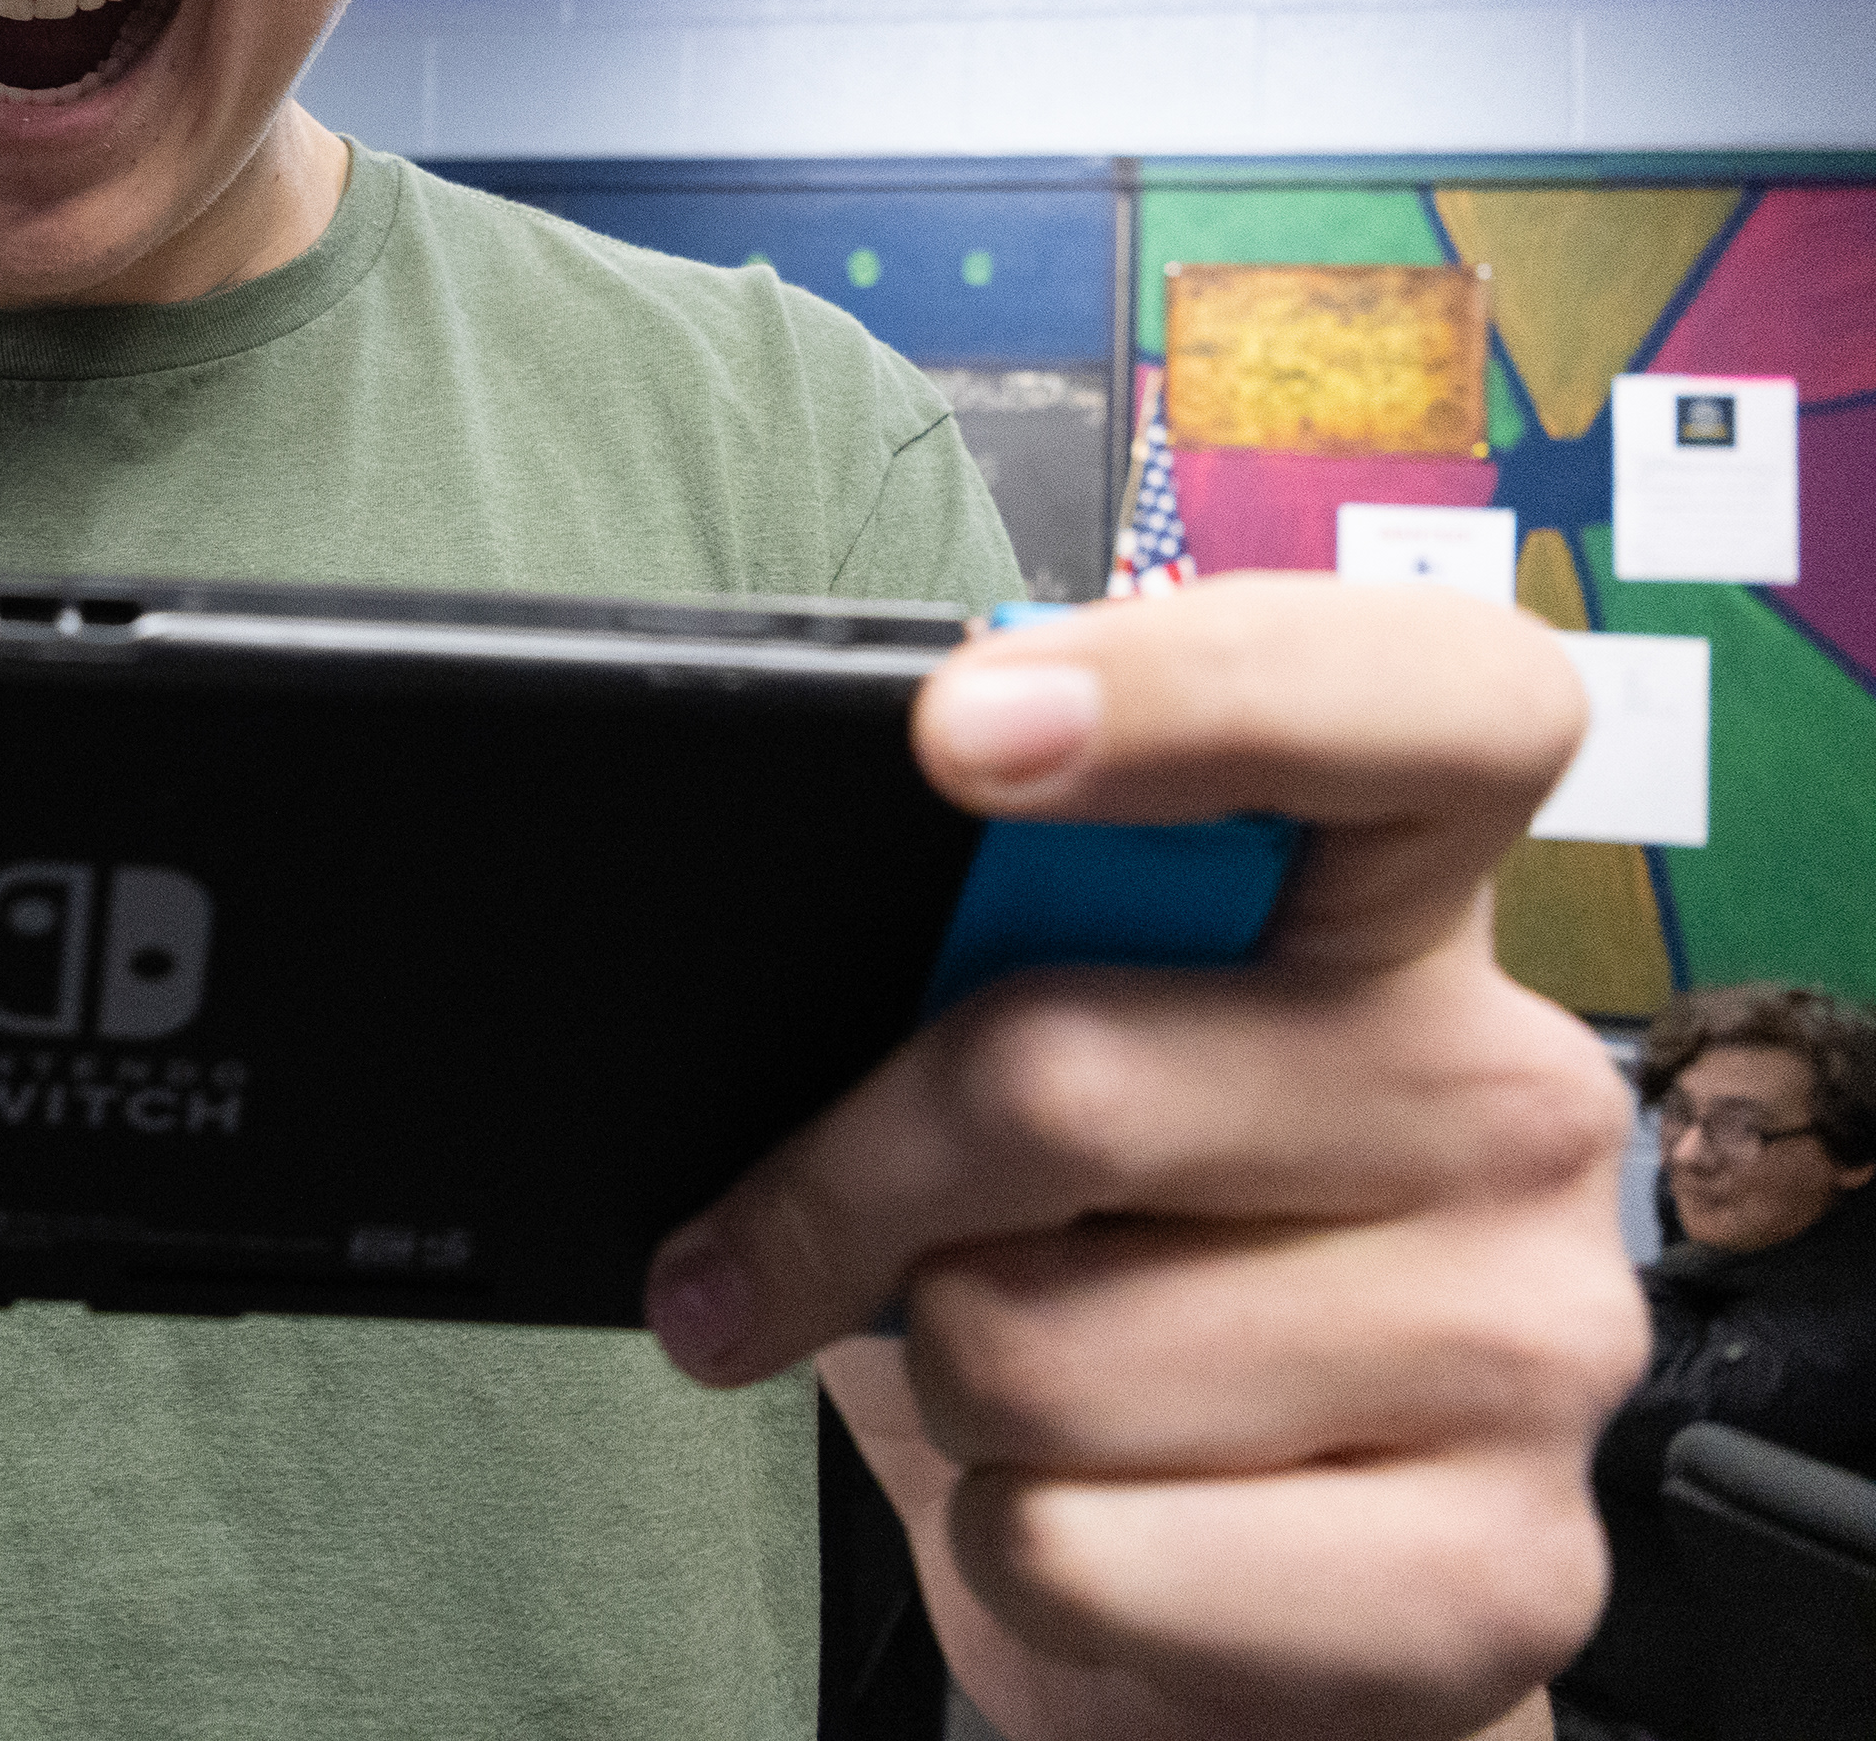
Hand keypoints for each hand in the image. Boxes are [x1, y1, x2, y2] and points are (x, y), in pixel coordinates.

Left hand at [646, 576, 1642, 1740]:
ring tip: (1002, 1400)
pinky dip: (1005, 1552)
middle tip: (755, 1252)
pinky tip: (1082, 1525)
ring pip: (1035, 1347)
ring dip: (936, 1393)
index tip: (957, 730)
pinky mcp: (1496, 1577)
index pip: (1429, 703)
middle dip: (840, 1188)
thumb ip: (959, 959)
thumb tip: (759, 915)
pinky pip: (1085, 1546)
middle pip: (1061, 1077)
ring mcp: (1531, 1337)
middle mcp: (1504, 1094)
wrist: (1218, 1600)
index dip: (1201, 686)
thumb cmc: (1089, 1276)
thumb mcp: (1003, 1077)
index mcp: (1394, 910)